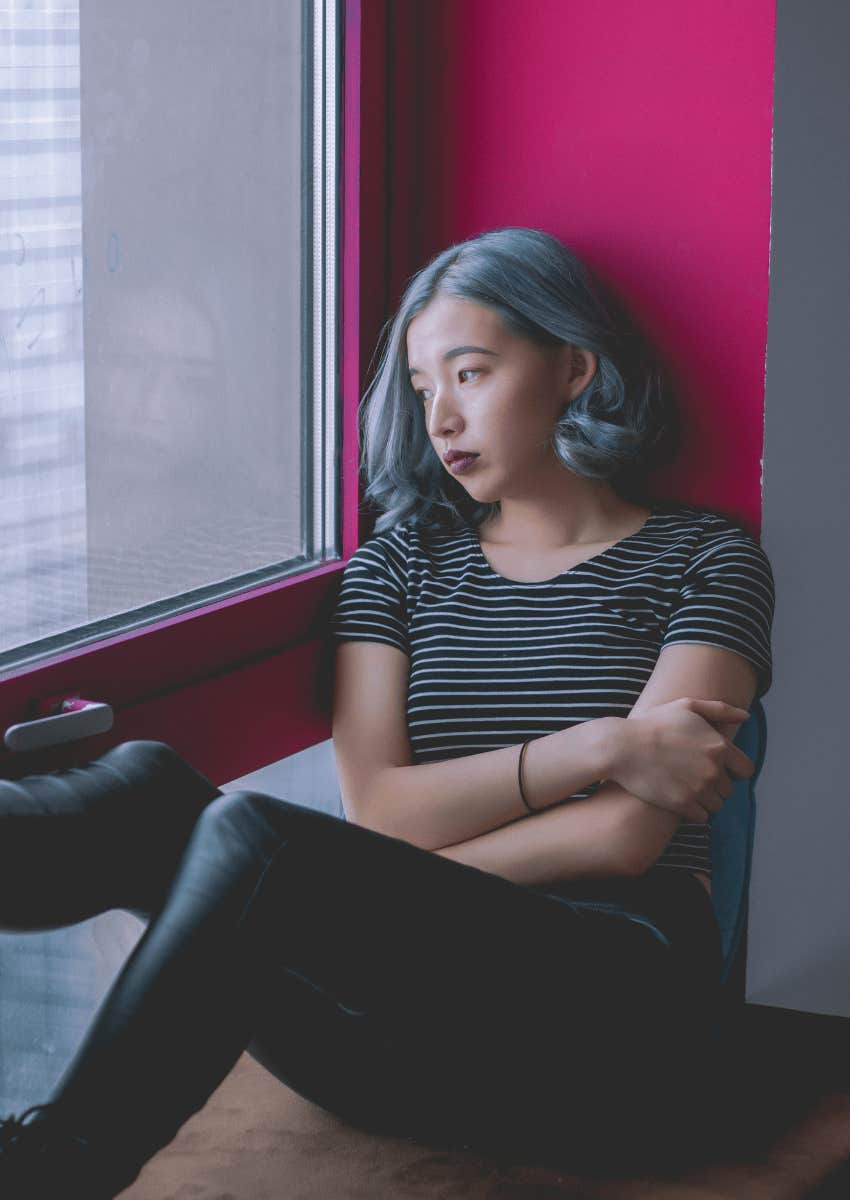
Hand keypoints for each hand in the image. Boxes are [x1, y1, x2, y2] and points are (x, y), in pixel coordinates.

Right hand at [605, 698, 755, 822]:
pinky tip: (678, 798)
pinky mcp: (683, 805)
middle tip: (693, 777)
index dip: (733, 770)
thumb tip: (745, 717)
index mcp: (720, 746)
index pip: (746, 771)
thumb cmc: (653, 724)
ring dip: (705, 800)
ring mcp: (699, 789)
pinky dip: (693, 811)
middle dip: (715, 786)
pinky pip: (701, 817)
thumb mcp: (686, 706)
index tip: (718, 768)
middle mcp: (714, 769)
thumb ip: (720, 710)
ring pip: (716, 806)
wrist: (622, 748)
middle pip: (729, 790)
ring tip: (685, 788)